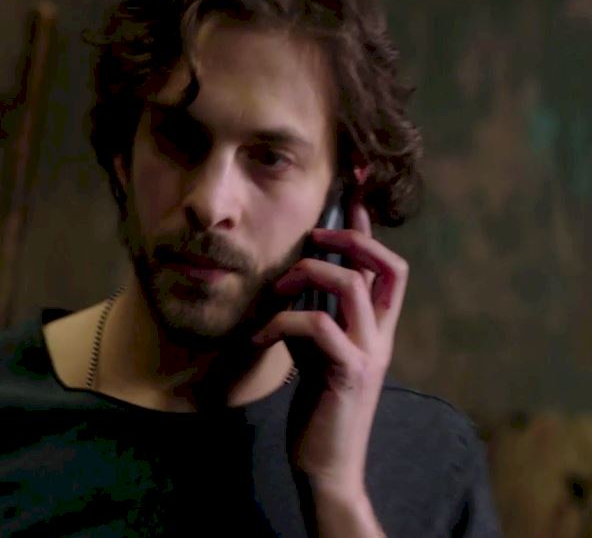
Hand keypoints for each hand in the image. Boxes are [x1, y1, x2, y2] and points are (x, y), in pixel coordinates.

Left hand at [251, 197, 408, 505]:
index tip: (352, 183)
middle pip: (388, 264)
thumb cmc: (318, 407)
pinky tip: (259, 338)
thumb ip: (313, 315)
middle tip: (313, 233)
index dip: (368, 222)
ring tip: (276, 290)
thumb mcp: (314, 351)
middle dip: (351, 236)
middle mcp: (381, 334)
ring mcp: (368, 353)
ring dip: (309, 275)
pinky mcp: (348, 374)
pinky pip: (319, 326)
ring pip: (354, 286)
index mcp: (375, 326)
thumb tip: (290, 281)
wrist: (327, 463)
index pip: (384, 263)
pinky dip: (283, 323)